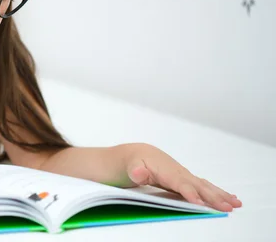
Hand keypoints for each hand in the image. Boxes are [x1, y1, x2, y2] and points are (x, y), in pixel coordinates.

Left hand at [124, 144, 241, 211]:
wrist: (133, 155)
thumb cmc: (130, 162)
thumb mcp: (128, 167)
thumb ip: (135, 170)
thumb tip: (139, 172)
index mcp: (164, 169)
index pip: (179, 182)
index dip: (189, 192)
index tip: (198, 202)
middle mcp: (176, 171)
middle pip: (196, 185)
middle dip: (212, 197)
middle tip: (227, 208)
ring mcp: (182, 174)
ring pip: (203, 185)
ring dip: (219, 195)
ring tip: (236, 204)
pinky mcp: (184, 179)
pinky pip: (201, 186)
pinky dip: (215, 192)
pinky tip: (228, 197)